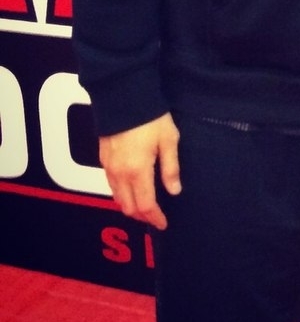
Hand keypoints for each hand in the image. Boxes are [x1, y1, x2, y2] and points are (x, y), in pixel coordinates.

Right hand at [98, 112, 180, 229]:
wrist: (124, 98)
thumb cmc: (151, 118)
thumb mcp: (169, 141)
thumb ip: (171, 168)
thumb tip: (174, 191)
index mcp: (138, 171)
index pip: (145, 205)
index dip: (154, 218)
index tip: (164, 224)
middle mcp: (119, 173)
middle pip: (128, 206)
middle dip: (142, 216)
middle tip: (156, 218)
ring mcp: (109, 167)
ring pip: (117, 197)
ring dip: (130, 206)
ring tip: (146, 207)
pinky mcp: (103, 159)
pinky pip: (111, 185)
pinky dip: (121, 194)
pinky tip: (132, 190)